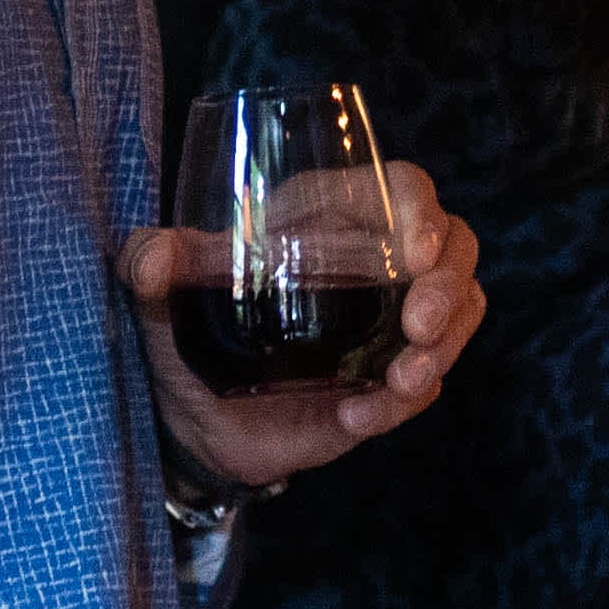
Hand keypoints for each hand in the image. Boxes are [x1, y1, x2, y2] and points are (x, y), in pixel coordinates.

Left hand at [127, 160, 488, 491]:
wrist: (190, 419)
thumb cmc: (184, 332)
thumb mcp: (159, 295)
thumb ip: (147, 265)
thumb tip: (153, 256)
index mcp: (327, 220)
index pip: (400, 189)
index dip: (419, 209)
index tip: (415, 249)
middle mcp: (373, 266)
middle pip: (454, 247)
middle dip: (449, 284)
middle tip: (419, 326)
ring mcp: (388, 325)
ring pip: (461, 312)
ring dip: (444, 348)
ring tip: (403, 380)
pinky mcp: (387, 381)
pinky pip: (424, 387)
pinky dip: (398, 405)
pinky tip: (355, 417)